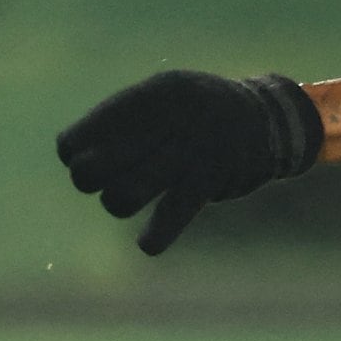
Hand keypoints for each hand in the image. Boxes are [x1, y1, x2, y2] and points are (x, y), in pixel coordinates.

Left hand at [56, 70, 324, 255]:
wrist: (269, 118)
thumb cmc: (202, 110)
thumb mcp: (164, 95)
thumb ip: (123, 118)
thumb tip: (71, 153)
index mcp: (150, 96)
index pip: (83, 135)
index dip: (74, 153)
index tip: (83, 157)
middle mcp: (166, 119)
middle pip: (96, 168)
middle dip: (90, 180)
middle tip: (106, 179)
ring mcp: (188, 149)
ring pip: (125, 194)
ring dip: (118, 202)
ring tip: (127, 197)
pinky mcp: (210, 178)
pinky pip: (172, 213)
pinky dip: (156, 236)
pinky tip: (147, 245)